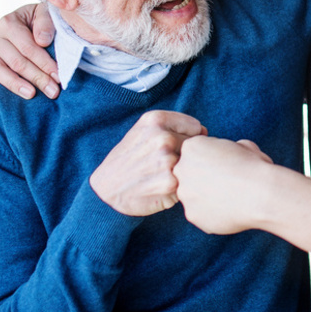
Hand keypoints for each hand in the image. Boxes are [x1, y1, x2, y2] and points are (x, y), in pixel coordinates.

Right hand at [0, 3, 58, 98]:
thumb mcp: (45, 14)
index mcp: (10, 23)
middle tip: (53, 91)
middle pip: (16, 61)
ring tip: (31, 94)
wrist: (26, 19)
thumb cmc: (38, 19)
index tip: (58, 76)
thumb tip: (42, 41)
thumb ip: (45, 23)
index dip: (44, 63)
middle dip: (37, 78)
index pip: (28, 47)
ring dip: (15, 84)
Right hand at [90, 110, 206, 216]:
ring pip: (192, 163)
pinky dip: (180, 187)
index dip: (187, 138)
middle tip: (161, 165)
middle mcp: (162, 137)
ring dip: (183, 171)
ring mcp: (167, 160)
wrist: (106, 191)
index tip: (171, 147)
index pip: (195, 127)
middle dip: (184, 156)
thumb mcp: (142, 130)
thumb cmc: (129, 159)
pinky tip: (161, 187)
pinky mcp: (171, 183)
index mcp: (155, 120)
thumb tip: (205, 131)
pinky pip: (188, 181)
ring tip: (160, 175)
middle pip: (196, 146)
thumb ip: (173, 125)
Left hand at [175, 136, 272, 233]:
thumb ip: (226, 150)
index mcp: (192, 147)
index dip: (212, 157)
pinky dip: (212, 212)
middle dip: (204, 177)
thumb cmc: (254, 167)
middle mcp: (182, 170)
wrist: (261, 194)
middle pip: (188, 173)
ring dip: (207, 196)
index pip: (194, 152)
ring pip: (193, 195)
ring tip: (231, 197)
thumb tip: (228, 156)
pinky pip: (200, 213)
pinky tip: (229, 209)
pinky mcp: (192, 215)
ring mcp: (185, 194)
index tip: (226, 162)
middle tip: (227, 181)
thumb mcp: (242, 146)